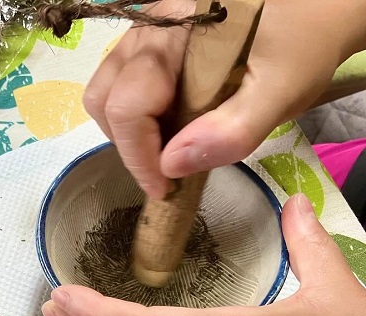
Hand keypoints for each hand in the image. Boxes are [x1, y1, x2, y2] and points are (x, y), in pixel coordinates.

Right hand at [83, 0, 365, 199]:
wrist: (320, 9)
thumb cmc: (303, 46)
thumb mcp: (280, 92)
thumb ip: (231, 131)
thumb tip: (170, 166)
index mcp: (175, 35)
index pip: (127, 104)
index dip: (139, 155)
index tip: (164, 188)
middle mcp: (149, 29)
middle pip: (104, 97)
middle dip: (128, 144)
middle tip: (165, 170)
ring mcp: (146, 33)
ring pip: (105, 90)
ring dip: (129, 130)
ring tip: (170, 147)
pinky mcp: (149, 42)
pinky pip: (120, 82)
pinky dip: (137, 114)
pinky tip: (173, 125)